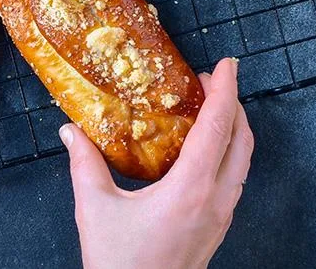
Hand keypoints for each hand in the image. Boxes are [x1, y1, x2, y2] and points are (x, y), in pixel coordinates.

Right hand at [60, 57, 253, 268]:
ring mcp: (221, 217)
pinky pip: (234, 180)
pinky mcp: (217, 229)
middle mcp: (214, 201)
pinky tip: (204, 152)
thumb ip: (85, 164)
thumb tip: (72, 132)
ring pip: (242, 162)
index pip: (217, 128)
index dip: (225, 92)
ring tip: (212, 110)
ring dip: (234, 129)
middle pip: (241, 140)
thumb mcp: (96, 209)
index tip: (228, 66)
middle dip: (234, 104)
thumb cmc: (120, 264)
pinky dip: (228, 154)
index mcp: (189, 190)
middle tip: (215, 82)